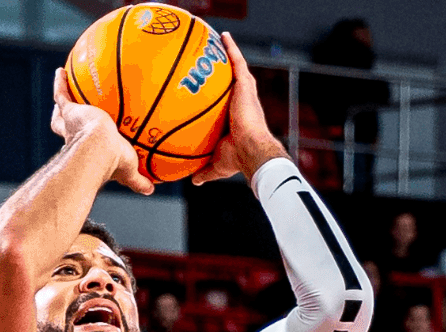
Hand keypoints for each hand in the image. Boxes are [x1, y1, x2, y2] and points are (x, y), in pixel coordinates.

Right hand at [50, 69, 152, 194]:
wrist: (100, 151)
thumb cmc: (114, 163)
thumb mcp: (130, 171)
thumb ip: (137, 179)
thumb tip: (150, 190)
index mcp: (86, 148)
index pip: (81, 143)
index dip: (80, 138)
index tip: (83, 133)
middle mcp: (75, 135)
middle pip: (64, 125)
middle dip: (64, 118)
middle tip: (65, 108)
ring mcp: (71, 121)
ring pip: (62, 107)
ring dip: (62, 94)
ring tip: (63, 80)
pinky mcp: (70, 110)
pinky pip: (61, 93)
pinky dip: (60, 83)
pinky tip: (61, 71)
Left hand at [190, 34, 289, 185]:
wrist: (251, 151)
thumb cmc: (238, 159)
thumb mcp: (216, 164)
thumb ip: (205, 170)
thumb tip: (194, 180)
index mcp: (239, 119)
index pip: (230, 105)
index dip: (224, 98)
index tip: (215, 92)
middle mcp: (244, 104)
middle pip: (235, 84)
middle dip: (228, 73)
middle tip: (218, 62)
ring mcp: (245, 93)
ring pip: (237, 69)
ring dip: (231, 55)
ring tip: (222, 40)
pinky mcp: (246, 86)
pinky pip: (237, 62)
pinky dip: (231, 48)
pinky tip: (224, 36)